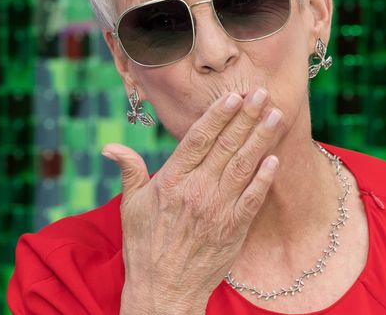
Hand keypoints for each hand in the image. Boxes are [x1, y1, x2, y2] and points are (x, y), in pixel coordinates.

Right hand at [102, 88, 284, 314]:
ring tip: (275, 116)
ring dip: (261, 139)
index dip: (217, 115)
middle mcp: (196, 191)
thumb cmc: (144, 248)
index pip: (198, 139)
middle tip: (261, 93)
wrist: (163, 291)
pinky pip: (253, 198)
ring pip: (243, 166)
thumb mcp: (131, 207)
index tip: (233, 96)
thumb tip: (110, 147)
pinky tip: (274, 159)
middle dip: (245, 117)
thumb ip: (130, 172)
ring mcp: (217, 210)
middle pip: (226, 146)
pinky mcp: (233, 230)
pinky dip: (264, 178)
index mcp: (171, 181)